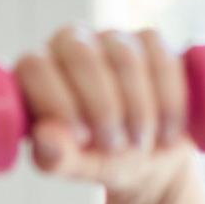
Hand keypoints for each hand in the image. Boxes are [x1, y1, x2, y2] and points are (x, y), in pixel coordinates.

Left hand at [15, 25, 191, 192]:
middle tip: (114, 146)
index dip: (57, 101)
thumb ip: (55, 157)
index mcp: (36, 69)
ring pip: (125, 58)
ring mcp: (111, 37)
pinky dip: (168, 102)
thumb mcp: (75, 166)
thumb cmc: (98, 158)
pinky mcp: (151, 40)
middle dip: (102, 108)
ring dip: (137, 109)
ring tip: (138, 144)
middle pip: (81, 56)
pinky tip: (166, 132)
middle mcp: (69, 43)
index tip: (81, 137)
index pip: (35, 66)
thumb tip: (45, 137)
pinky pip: (162, 60)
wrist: (150, 158)